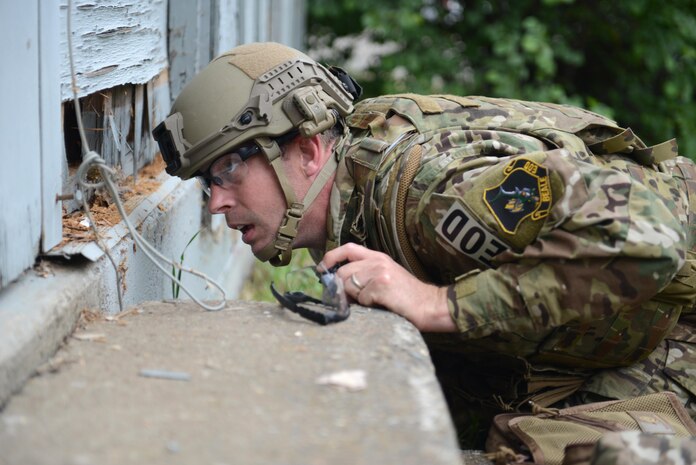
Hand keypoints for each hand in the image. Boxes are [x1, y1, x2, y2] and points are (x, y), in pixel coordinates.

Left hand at [320, 243, 456, 331]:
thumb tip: (338, 285)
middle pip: (343, 272)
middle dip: (341, 289)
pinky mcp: (382, 285)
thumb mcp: (387, 277)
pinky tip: (382, 305)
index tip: (322, 269)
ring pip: (350, 286)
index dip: (330, 257)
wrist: (432, 305)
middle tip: (350, 301)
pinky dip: (368, 305)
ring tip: (374, 302)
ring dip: (357, 299)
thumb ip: (365, 275)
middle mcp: (378, 261)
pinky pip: (361, 298)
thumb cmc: (408, 297)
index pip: (348, 249)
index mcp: (379, 257)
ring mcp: (380, 272)